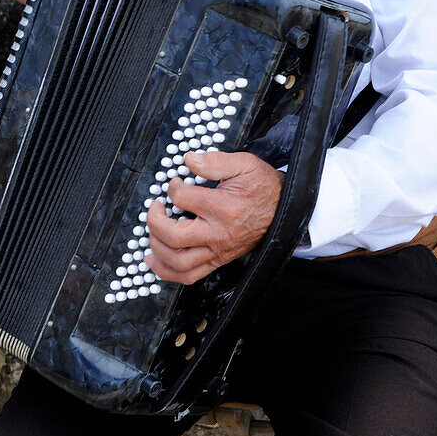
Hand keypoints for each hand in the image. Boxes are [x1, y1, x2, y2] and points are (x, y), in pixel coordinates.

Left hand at [145, 150, 282, 284]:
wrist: (285, 210)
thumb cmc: (264, 188)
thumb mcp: (245, 165)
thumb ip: (215, 161)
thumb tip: (190, 159)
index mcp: (224, 208)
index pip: (183, 198)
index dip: (172, 187)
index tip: (175, 183)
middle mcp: (219, 233)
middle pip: (174, 236)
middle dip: (155, 220)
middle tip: (156, 207)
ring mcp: (218, 251)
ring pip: (178, 261)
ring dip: (156, 248)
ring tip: (151, 232)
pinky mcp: (218, 260)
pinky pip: (189, 276)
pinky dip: (166, 271)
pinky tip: (153, 260)